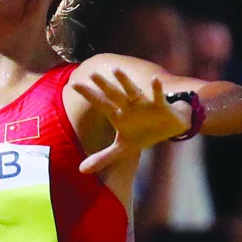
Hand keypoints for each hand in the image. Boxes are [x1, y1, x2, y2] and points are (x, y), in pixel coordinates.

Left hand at [72, 70, 188, 173]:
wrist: (168, 129)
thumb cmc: (142, 134)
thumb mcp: (122, 149)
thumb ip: (102, 158)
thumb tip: (81, 171)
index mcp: (118, 114)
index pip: (100, 103)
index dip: (88, 94)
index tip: (73, 83)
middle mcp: (128, 106)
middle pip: (113, 94)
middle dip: (104, 85)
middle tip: (92, 74)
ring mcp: (144, 104)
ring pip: (133, 91)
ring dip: (125, 82)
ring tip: (116, 70)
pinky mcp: (160, 106)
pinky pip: (158, 96)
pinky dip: (156, 89)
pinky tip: (154, 80)